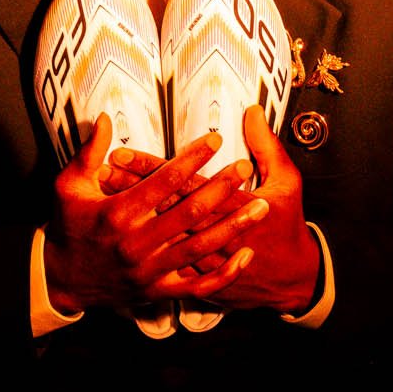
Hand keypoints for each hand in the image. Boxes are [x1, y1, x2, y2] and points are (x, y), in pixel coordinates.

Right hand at [43, 115, 262, 312]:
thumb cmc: (67, 227)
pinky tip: (245, 256)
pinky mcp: (157, 291)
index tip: (216, 140)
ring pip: (200, 247)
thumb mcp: (67, 186)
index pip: (164, 180)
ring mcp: (150, 270)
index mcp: (117, 213)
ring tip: (260, 207)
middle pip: (189, 211)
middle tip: (246, 167)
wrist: (59, 280)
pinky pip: (197, 286)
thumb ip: (88, 152)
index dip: (193, 158)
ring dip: (233, 227)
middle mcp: (136, 243)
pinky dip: (224, 274)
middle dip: (221, 188)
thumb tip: (103, 118)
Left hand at [100, 105, 321, 313]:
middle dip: (130, 188)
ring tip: (104, 196)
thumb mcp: (287, 182)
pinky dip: (140, 247)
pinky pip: (162, 263)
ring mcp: (202, 260)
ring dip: (130, 216)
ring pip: (156, 235)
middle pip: (162, 208)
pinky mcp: (197, 279)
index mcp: (233, 207)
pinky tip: (122, 235)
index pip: (182, 182)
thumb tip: (252, 111)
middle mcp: (211, 235)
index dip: (151, 167)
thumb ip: (267, 146)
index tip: (121, 152)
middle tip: (101, 170)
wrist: (292, 280)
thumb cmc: (288, 226)